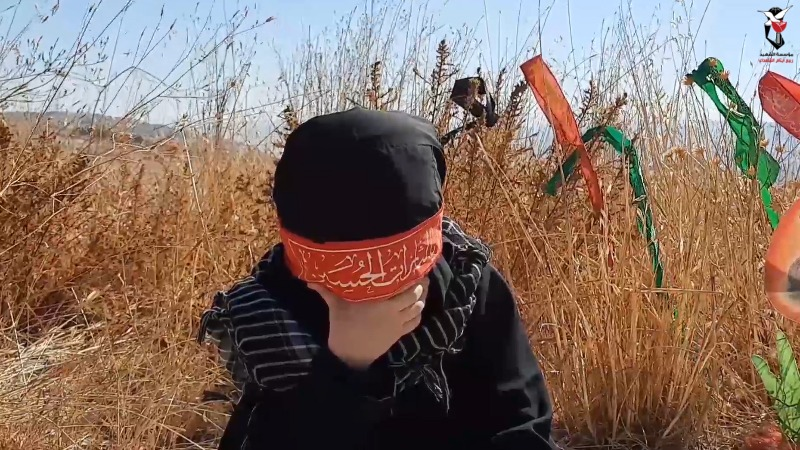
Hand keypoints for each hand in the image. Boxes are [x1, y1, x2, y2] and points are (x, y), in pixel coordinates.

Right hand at [308, 279, 428, 369]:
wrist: (349, 355)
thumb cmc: (343, 327)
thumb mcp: (336, 306)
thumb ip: (326, 291)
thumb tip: (310, 281)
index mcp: (381, 303)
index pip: (404, 288)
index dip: (413, 278)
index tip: (414, 267)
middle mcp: (393, 312)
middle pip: (415, 296)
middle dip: (421, 286)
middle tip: (421, 276)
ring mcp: (397, 324)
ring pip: (418, 309)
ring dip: (422, 299)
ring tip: (423, 288)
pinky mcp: (398, 334)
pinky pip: (414, 322)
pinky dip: (418, 314)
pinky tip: (417, 307)